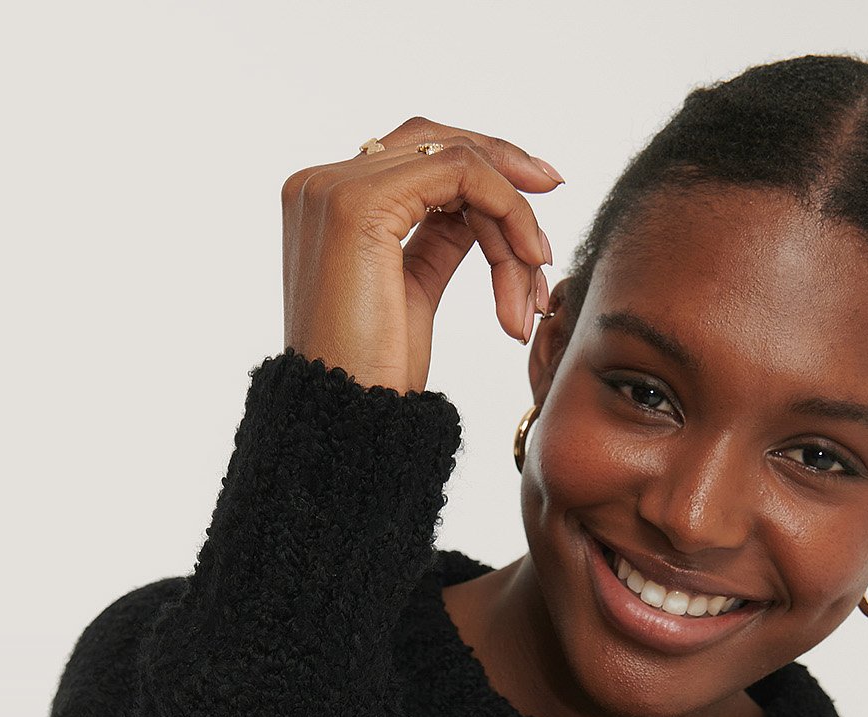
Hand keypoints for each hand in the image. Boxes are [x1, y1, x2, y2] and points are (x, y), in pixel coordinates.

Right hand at [281, 115, 560, 395]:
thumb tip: (483, 204)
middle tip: (546, 238)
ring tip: (535, 276)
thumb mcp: (414, 288)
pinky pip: (461, 174)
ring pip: (457, 160)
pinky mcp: (360, 203)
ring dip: (513, 216)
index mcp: (327, 202)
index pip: (417, 157)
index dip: (485, 176)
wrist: (351, 420)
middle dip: (508, 183)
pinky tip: (527, 258)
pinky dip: (507, 208)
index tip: (532, 221)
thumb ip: (437, 235)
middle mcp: (321, 183)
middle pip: (438, 146)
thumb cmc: (376, 374)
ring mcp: (336, 188)